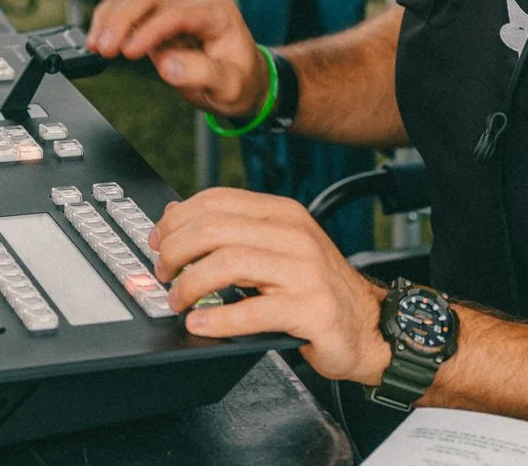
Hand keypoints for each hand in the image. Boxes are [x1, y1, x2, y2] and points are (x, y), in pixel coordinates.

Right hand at [87, 0, 268, 121]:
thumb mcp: (230, 87)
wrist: (243, 78)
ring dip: (111, 15)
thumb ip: (202, 74)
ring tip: (96, 43)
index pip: (178, 12)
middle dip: (122, 18)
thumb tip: (167, 65)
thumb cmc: (239, 81)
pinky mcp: (161, 9)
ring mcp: (178, 0)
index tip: (129, 52)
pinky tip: (100, 34)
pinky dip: (111, 14)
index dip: (150, 30)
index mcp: (218, 13)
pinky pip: (131, 0)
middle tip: (103, 48)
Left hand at [148, 187, 391, 384]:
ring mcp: (305, 271)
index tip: (158, 241)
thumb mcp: (277, 249)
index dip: (177, 220)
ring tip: (179, 300)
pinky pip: (253, 310)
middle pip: (216, 230)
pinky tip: (201, 322)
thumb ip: (233, 232)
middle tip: (164, 274)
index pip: (218, 201)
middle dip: (177, 252)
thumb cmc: (317, 290)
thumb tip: (175, 217)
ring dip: (192, 284)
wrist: (369, 326)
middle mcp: (294, 235)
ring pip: (230, 263)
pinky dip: (219, 318)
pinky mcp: (310, 309)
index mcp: (283, 214)